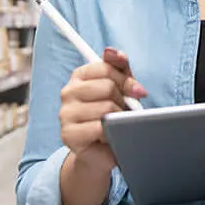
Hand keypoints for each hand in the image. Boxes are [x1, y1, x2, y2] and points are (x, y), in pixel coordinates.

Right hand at [58, 48, 146, 173]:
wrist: (102, 152)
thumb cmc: (112, 116)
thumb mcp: (121, 88)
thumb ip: (120, 68)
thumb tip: (114, 52)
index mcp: (79, 76)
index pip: (105, 67)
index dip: (126, 79)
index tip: (138, 91)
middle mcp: (68, 92)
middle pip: (107, 86)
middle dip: (124, 100)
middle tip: (125, 111)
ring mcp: (65, 113)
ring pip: (106, 107)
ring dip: (119, 118)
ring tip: (117, 124)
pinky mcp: (68, 134)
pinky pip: (99, 128)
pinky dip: (111, 133)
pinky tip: (110, 136)